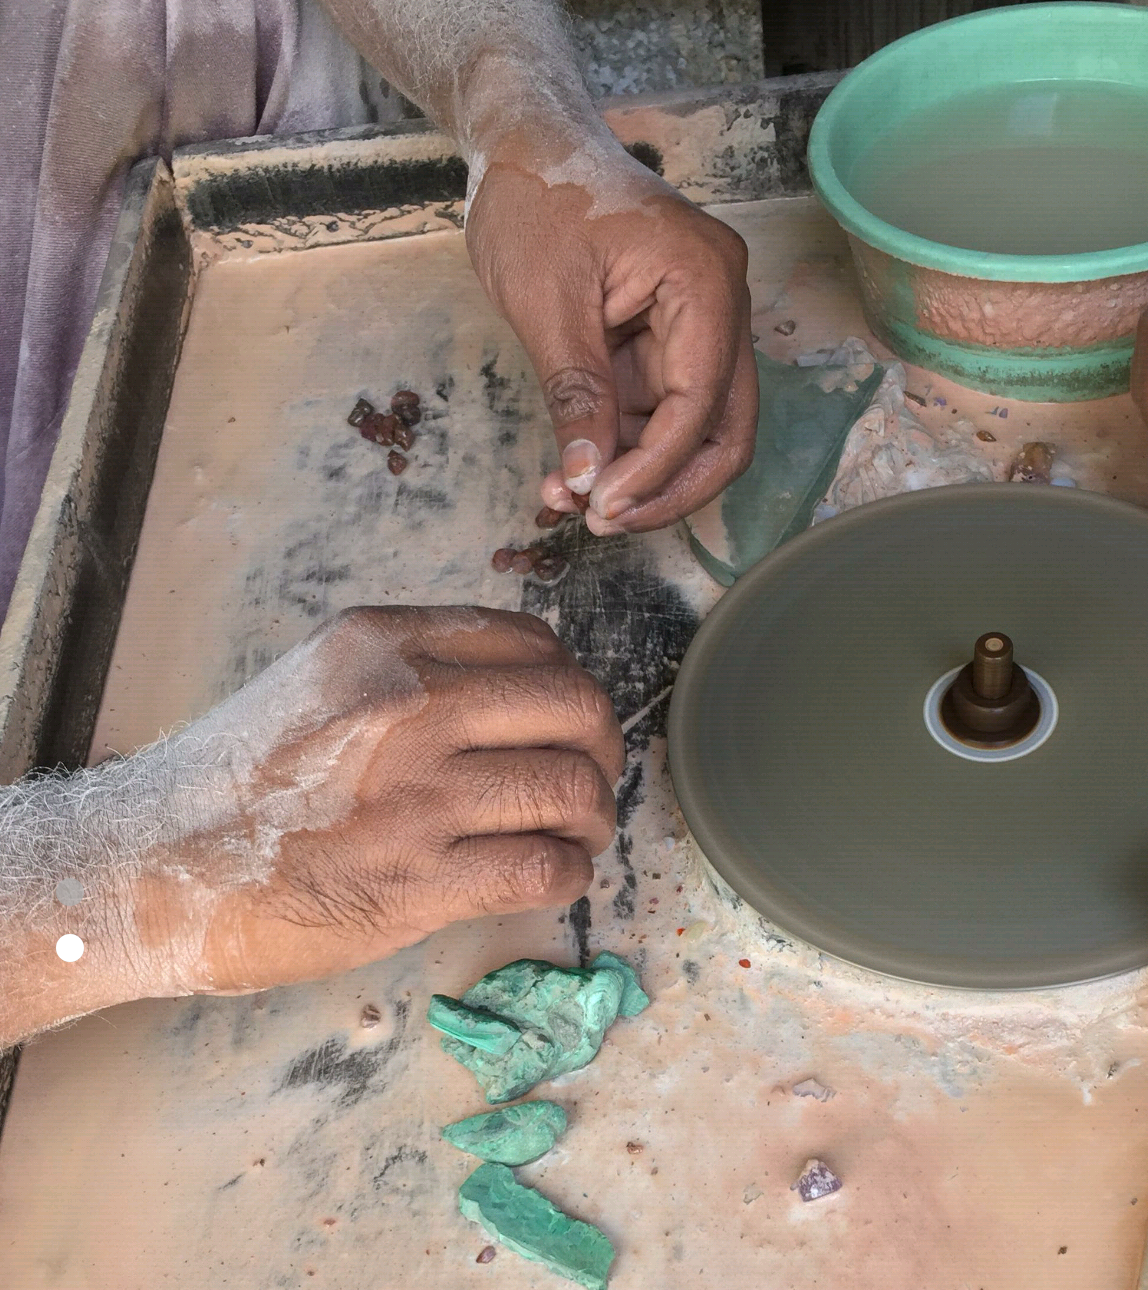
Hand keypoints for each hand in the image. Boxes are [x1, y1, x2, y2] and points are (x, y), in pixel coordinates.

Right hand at [148, 606, 622, 994]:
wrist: (147, 867)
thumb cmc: (230, 780)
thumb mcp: (317, 678)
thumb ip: (411, 669)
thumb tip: (514, 688)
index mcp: (384, 646)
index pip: (532, 640)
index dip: (569, 683)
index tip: (566, 720)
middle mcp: (410, 706)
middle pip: (575, 706)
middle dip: (602, 747)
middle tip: (592, 778)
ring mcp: (418, 795)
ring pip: (571, 789)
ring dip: (594, 817)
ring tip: (578, 833)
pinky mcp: (419, 882)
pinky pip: (543, 869)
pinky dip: (568, 875)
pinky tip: (551, 876)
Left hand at [466, 143, 758, 535]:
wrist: (525, 144)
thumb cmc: (535, 198)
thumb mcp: (546, 303)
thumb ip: (574, 393)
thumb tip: (586, 479)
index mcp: (706, 281)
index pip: (701, 404)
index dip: (655, 469)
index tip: (601, 506)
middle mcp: (720, 306)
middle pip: (724, 428)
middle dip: (667, 486)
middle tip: (605, 522)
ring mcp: (697, 324)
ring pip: (692, 429)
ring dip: (637, 473)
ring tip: (570, 500)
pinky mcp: (666, 339)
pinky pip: (657, 409)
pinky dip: (619, 445)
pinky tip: (573, 470)